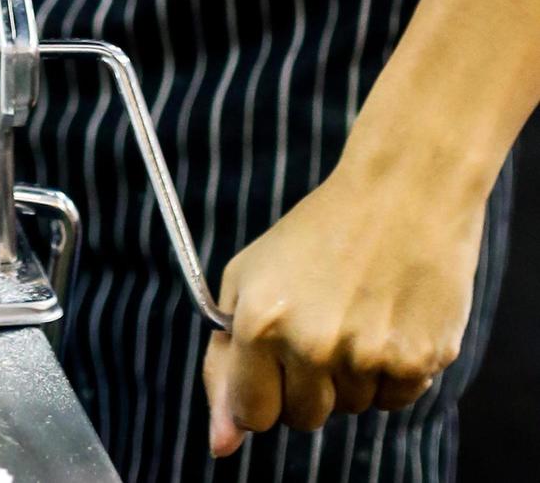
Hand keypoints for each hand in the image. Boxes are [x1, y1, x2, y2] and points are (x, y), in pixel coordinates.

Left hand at [202, 119, 489, 455]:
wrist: (402, 195)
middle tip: (319, 328)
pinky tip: (388, 319)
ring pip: (352, 409)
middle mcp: (313, 344)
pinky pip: (396, 399)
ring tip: (356, 312)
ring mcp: (369, 355)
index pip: (252, 414)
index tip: (270, 373)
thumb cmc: (315, 235)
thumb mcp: (248, 282)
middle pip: (303, 418)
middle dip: (305, 386)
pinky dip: (392, 372)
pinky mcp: (420, 358)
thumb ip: (225, 364)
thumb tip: (220, 446)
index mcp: (261, 323)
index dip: (260, 397)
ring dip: (350, 376)